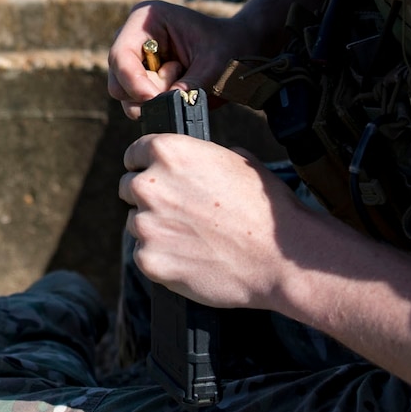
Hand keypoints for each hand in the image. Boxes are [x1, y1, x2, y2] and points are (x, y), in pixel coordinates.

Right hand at [107, 0, 264, 119]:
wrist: (243, 51)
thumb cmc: (231, 49)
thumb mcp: (214, 66)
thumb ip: (188, 86)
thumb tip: (162, 107)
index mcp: (148, 18)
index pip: (121, 56)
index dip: (134, 83)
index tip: (156, 101)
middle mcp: (135, 35)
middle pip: (117, 78)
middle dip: (144, 93)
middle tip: (177, 92)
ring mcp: (136, 56)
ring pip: (124, 93)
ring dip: (153, 99)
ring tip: (184, 85)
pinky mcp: (143, 74)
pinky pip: (137, 99)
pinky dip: (157, 103)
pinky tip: (180, 89)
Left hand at [118, 133, 300, 310]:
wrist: (281, 257)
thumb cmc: (264, 206)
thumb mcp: (236, 160)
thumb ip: (198, 157)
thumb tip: (189, 162)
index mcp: (168, 151)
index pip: (134, 154)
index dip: (147, 166)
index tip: (157, 177)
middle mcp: (149, 184)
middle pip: (129, 188)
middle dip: (150, 198)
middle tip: (180, 212)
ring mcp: (146, 224)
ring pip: (136, 223)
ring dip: (156, 228)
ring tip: (193, 237)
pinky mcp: (149, 260)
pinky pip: (145, 255)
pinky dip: (163, 258)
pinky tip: (191, 257)